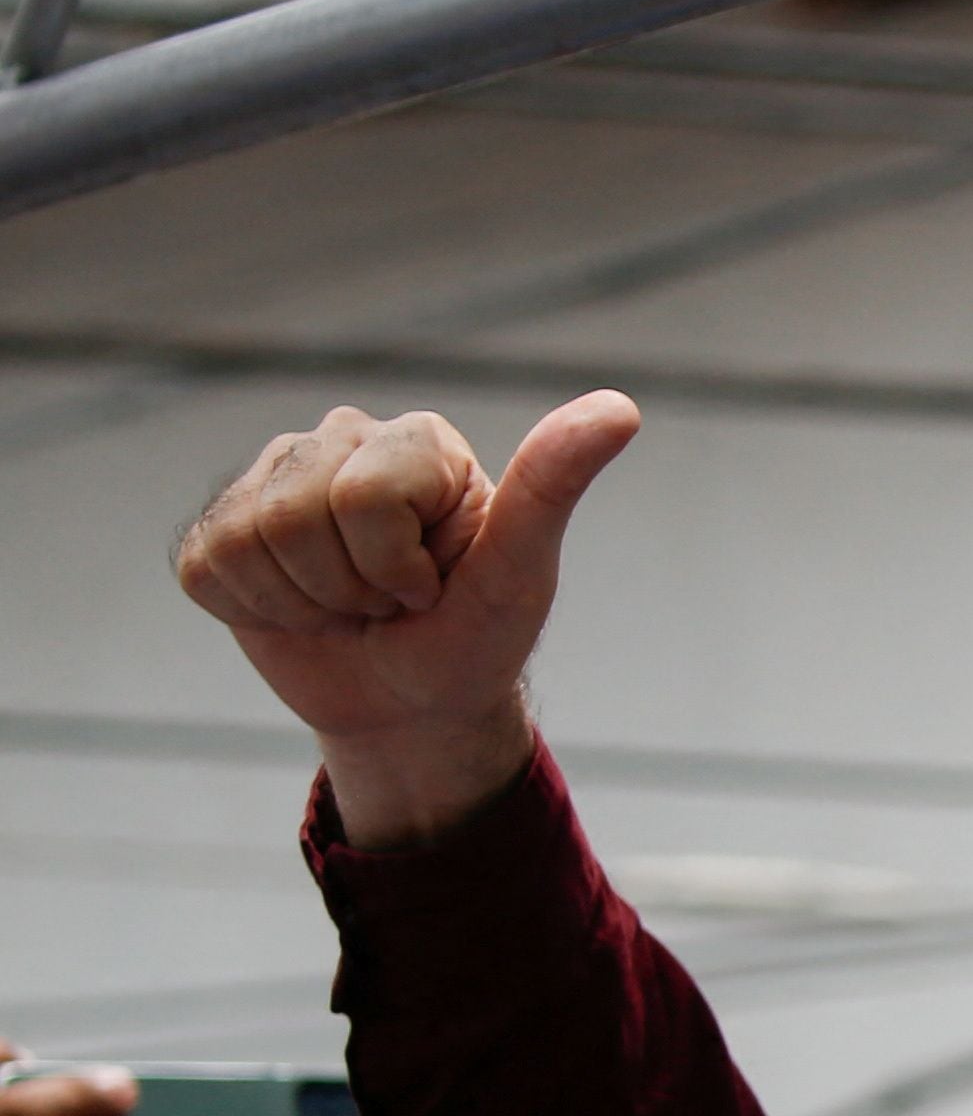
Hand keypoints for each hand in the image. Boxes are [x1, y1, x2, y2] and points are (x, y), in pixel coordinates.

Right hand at [172, 393, 639, 849]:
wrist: (413, 707)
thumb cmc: (475, 637)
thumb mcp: (521, 571)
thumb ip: (554, 486)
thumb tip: (620, 408)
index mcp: (418, 441)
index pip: (364, 494)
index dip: (396, 566)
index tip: (432, 587)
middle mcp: (341, 438)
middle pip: (297, 516)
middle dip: (351, 588)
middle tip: (389, 603)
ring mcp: (272, 477)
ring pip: (249, 542)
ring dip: (306, 604)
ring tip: (350, 607)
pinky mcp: (220, 526)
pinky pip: (209, 569)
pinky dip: (258, 612)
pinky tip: (300, 609)